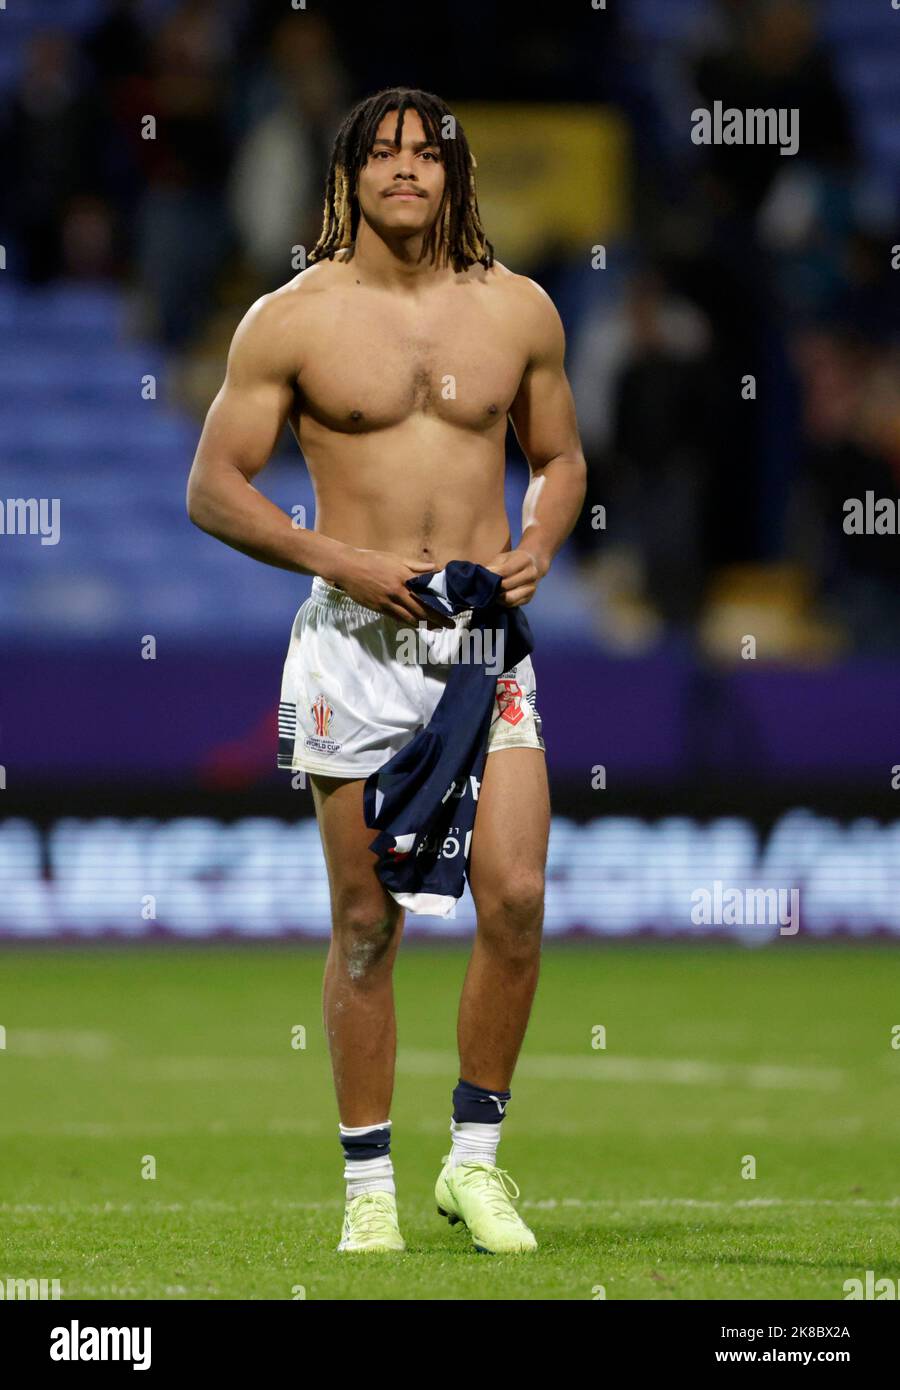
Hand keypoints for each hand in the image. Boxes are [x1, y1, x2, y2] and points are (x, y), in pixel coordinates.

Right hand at [330, 547, 455, 627]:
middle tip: (449, 626)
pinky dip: (409, 623)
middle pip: (421, 610)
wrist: (348, 568)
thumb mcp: (395, 558)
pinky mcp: (379, 608)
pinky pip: (397, 618)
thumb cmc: (372, 560)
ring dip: (424, 625)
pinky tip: (417, 625)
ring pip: (410, 618)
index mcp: (404, 577)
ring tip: (436, 628)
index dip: (439, 605)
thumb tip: (435, 567)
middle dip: (437, 620)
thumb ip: (416, 565)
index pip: (427, 595)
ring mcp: (388, 602)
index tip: (450, 611)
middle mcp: (398, 592)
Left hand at [484, 547, 544, 606]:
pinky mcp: (529, 598)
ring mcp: (531, 587)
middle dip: (493, 587)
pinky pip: (512, 604)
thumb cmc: (513, 560)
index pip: (505, 570)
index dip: (492, 575)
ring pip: (509, 598)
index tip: (482, 577)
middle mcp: (531, 574)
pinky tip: (497, 596)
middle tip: (483, 586)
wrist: (531, 565)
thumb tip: (482, 575)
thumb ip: (493, 566)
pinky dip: (502, 602)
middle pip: (507, 585)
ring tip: (490, 592)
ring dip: (497, 597)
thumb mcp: (502, 558)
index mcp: (525, 560)